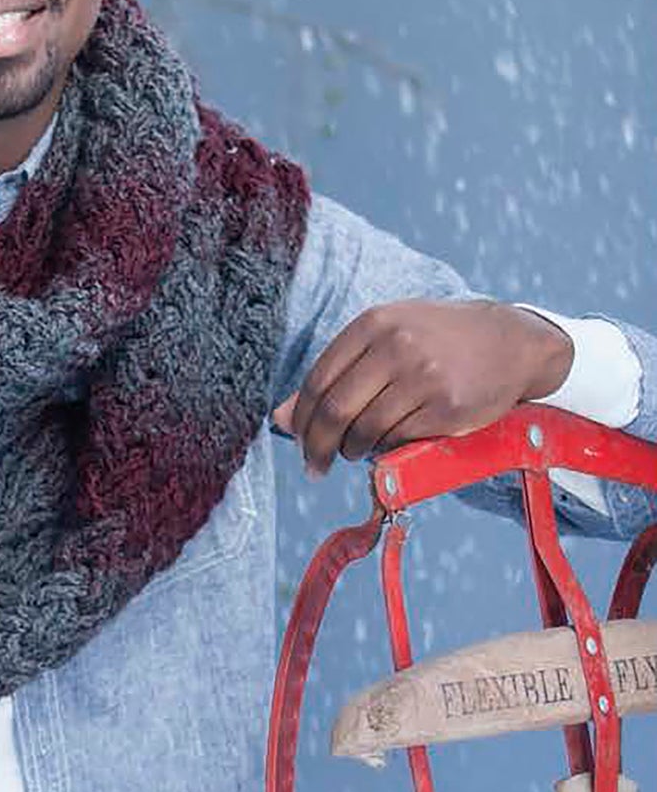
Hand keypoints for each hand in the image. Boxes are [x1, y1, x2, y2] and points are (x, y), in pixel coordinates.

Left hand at [271, 299, 573, 477]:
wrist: (512, 341)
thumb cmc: (436, 342)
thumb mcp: (384, 341)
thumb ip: (334, 375)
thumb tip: (280, 419)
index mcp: (373, 325)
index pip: (318, 382)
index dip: (302, 420)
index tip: (298, 441)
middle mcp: (397, 346)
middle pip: (335, 411)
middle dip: (317, 447)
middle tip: (315, 466)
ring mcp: (424, 376)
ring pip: (365, 431)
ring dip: (353, 451)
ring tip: (357, 451)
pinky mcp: (447, 407)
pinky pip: (399, 440)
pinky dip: (386, 450)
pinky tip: (389, 444)